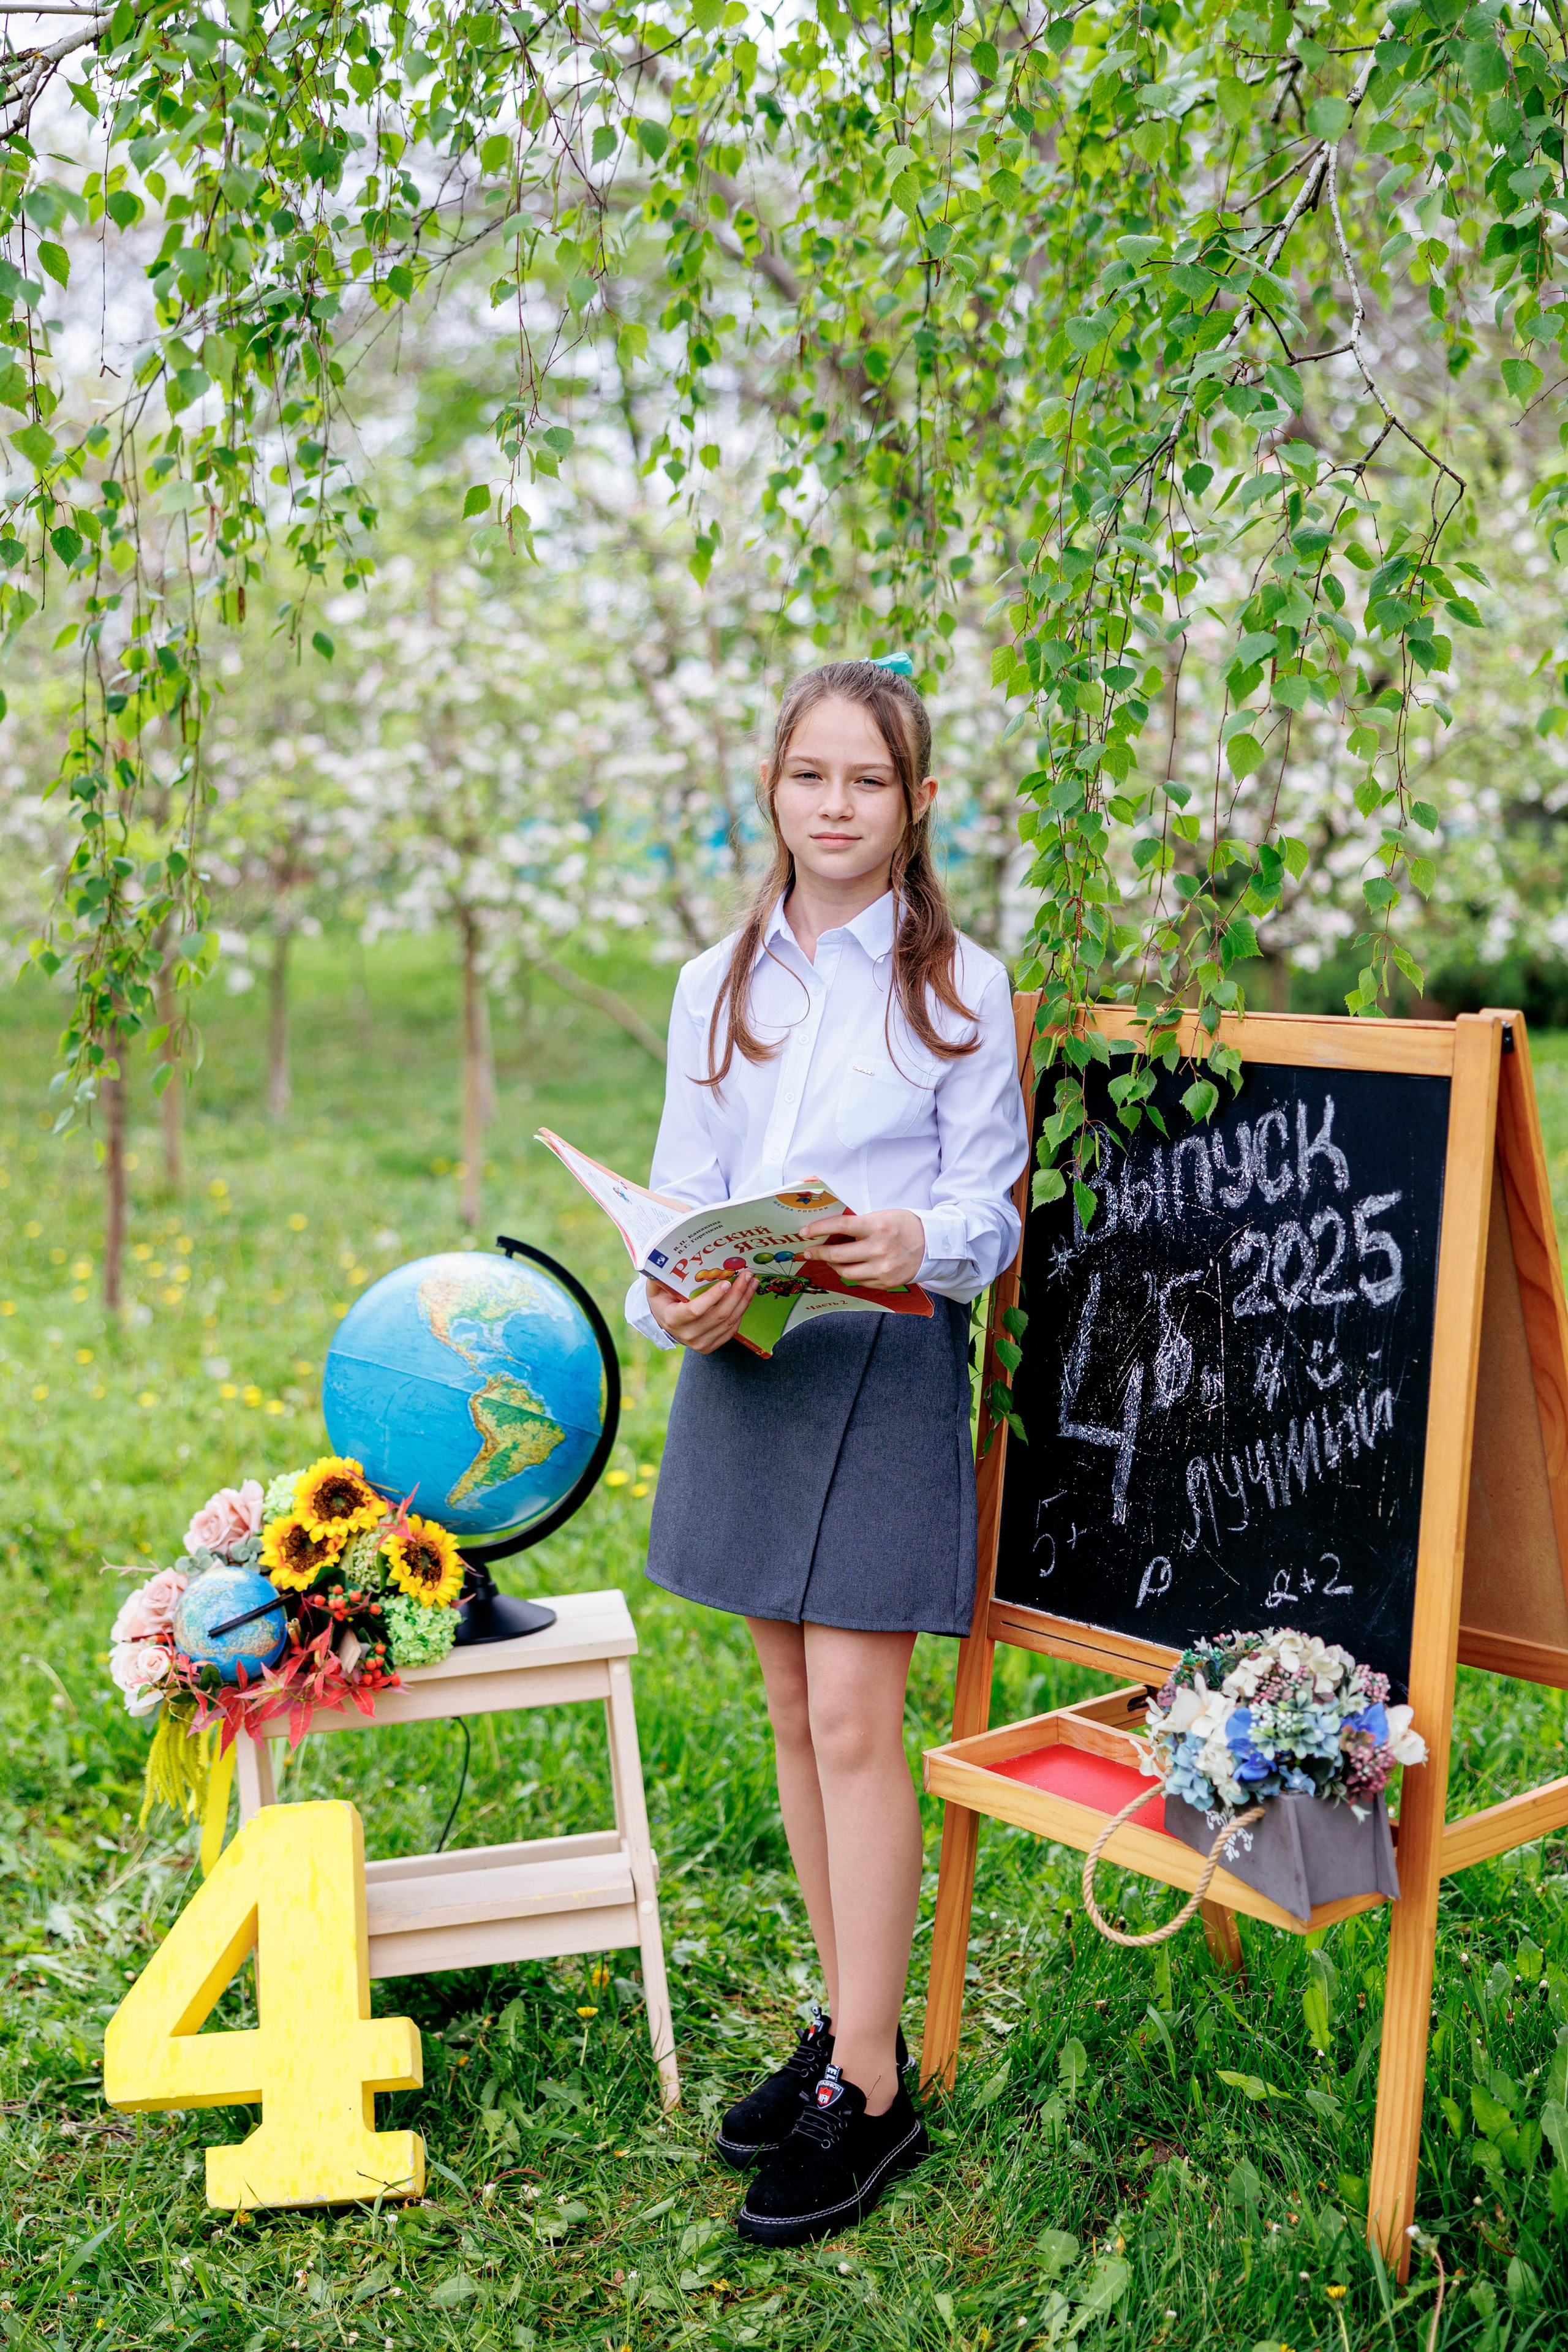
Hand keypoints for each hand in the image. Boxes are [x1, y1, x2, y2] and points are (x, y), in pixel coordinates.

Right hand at [646, 1271, 757, 1353]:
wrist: (665, 1323)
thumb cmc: (663, 1301)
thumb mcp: (656, 1287)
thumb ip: (660, 1276)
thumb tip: (666, 1259)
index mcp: (673, 1319)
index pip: (695, 1310)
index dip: (713, 1297)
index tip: (726, 1282)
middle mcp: (687, 1334)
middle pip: (719, 1315)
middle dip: (737, 1293)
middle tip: (747, 1275)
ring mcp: (700, 1343)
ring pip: (729, 1322)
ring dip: (744, 1301)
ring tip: (752, 1283)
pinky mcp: (710, 1346)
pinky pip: (732, 1329)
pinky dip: (741, 1312)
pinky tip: (746, 1297)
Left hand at [798, 1208, 925, 1288]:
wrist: (932, 1244)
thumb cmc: (905, 1226)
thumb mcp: (883, 1216)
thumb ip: (859, 1224)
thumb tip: (831, 1231)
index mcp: (877, 1227)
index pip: (840, 1226)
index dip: (819, 1229)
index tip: (806, 1232)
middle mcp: (879, 1249)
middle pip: (838, 1255)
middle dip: (819, 1253)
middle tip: (809, 1251)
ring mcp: (882, 1269)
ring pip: (846, 1272)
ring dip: (832, 1266)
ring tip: (829, 1260)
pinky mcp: (886, 1282)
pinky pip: (860, 1281)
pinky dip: (851, 1274)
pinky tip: (849, 1267)